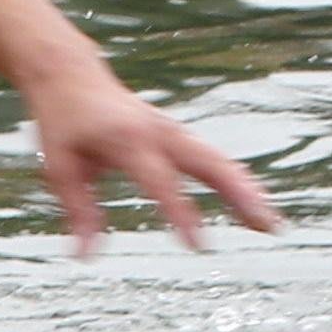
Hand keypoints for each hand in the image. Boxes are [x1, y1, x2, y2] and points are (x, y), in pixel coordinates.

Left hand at [23, 73, 281, 256]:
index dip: (181, 212)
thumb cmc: (63, 123)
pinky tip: (253, 208)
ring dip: (248, 192)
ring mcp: (174, 130)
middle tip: (267, 226)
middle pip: (210, 163)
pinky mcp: (179, 134)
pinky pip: (213, 158)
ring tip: (272, 226)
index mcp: (127, 139)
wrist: (70, 73)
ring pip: (219, 161)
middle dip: (241, 195)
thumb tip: (84, 258)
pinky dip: (236, 181)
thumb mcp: (59, 168)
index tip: (200, 246)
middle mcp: (160, 131)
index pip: (160, 181)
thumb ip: (78, 212)